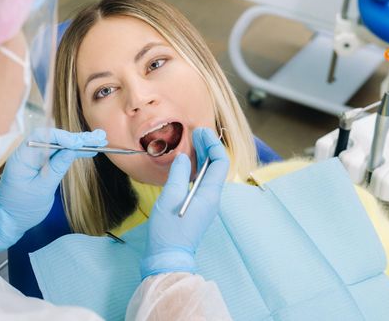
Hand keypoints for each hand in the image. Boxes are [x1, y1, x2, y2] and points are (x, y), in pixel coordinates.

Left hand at [0, 128, 106, 255]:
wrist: (9, 218)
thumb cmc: (22, 207)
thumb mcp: (41, 190)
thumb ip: (56, 168)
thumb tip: (71, 150)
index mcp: (23, 157)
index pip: (42, 136)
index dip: (62, 137)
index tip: (79, 143)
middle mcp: (29, 153)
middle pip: (54, 138)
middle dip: (77, 138)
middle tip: (98, 138)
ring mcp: (36, 158)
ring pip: (60, 145)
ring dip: (79, 143)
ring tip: (99, 141)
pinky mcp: (43, 164)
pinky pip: (60, 153)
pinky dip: (74, 152)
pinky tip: (89, 150)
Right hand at [140, 128, 229, 278]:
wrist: (168, 257)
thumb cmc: (168, 230)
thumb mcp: (169, 198)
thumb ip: (177, 174)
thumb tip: (182, 158)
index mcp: (210, 194)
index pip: (220, 162)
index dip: (212, 144)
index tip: (200, 132)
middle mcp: (212, 198)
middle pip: (216, 167)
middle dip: (208, 147)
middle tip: (196, 133)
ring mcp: (207, 204)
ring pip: (210, 174)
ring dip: (203, 157)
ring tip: (192, 143)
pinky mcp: (199, 208)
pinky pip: (203, 183)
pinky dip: (198, 169)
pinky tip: (187, 164)